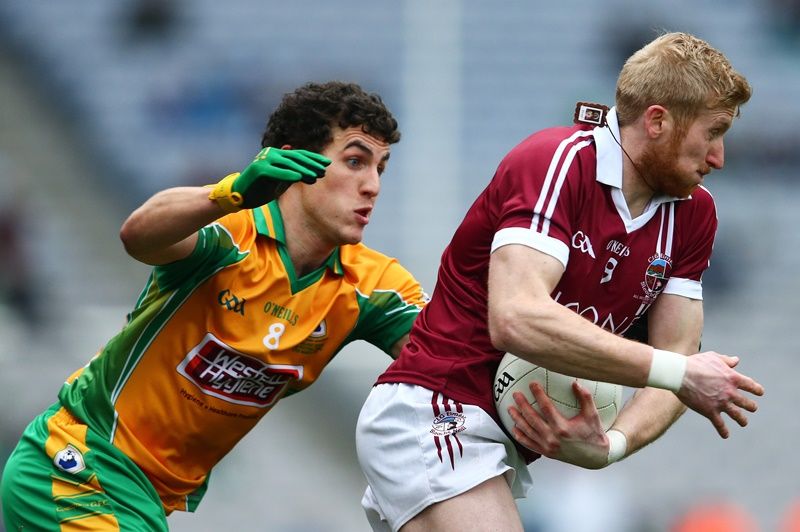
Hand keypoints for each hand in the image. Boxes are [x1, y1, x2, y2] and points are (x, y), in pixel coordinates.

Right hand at [209, 148, 330, 211]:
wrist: (240, 196)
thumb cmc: (261, 188)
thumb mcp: (280, 180)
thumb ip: (292, 172)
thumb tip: (308, 169)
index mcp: (277, 154)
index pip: (299, 154)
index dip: (313, 158)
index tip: (327, 164)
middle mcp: (270, 153)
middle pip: (295, 157)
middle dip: (311, 164)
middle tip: (325, 169)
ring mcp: (263, 160)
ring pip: (288, 164)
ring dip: (303, 170)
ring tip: (316, 175)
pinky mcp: (258, 169)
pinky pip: (276, 172)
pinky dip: (288, 174)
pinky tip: (299, 178)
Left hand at [507, 381, 609, 468]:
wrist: (596, 458)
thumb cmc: (594, 434)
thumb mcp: (593, 415)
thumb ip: (585, 398)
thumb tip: (575, 382)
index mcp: (563, 428)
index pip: (546, 407)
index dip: (538, 394)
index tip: (532, 384)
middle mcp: (553, 438)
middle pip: (532, 419)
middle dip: (522, 405)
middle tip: (516, 394)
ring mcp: (548, 447)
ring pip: (528, 431)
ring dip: (517, 419)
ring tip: (510, 408)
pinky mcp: (546, 453)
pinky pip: (529, 444)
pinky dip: (520, 436)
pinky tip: (514, 428)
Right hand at [677, 352, 763, 438]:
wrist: (680, 374)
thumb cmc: (695, 363)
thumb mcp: (713, 357)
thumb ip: (726, 360)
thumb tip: (736, 360)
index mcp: (733, 378)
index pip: (752, 386)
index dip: (757, 390)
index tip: (759, 392)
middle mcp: (730, 392)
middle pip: (747, 403)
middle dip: (751, 406)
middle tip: (752, 408)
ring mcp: (721, 403)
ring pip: (737, 415)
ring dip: (742, 420)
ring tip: (744, 422)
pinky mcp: (710, 411)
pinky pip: (720, 425)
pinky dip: (723, 431)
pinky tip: (726, 435)